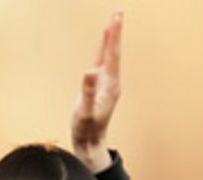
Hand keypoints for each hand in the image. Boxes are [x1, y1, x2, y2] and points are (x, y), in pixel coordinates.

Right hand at [71, 12, 122, 171]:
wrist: (90, 144)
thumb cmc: (86, 129)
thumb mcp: (84, 111)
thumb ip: (87, 91)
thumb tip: (90, 71)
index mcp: (109, 85)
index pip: (112, 54)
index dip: (113, 35)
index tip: (116, 18)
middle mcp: (111, 83)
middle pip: (114, 52)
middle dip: (115, 32)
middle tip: (118, 13)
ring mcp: (107, 86)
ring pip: (110, 57)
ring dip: (111, 40)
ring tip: (112, 25)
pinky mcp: (101, 89)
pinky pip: (103, 65)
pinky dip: (104, 52)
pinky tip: (103, 49)